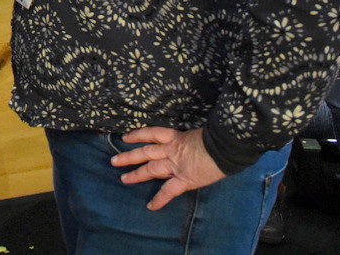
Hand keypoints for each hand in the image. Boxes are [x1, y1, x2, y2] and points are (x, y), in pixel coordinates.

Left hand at [111, 127, 226, 210]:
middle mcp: (172, 150)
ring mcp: (176, 165)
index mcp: (176, 137)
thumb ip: (192, 140)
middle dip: (129, 156)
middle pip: (145, 152)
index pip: (152, 134)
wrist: (226, 146)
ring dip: (136, 175)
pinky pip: (168, 191)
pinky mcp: (184, 179)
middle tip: (114, 161)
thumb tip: (196, 143)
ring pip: (151, 169)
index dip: (138, 135)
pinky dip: (159, 199)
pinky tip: (151, 206)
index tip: (126, 137)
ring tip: (123, 179)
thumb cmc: (218, 137)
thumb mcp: (200, 134)